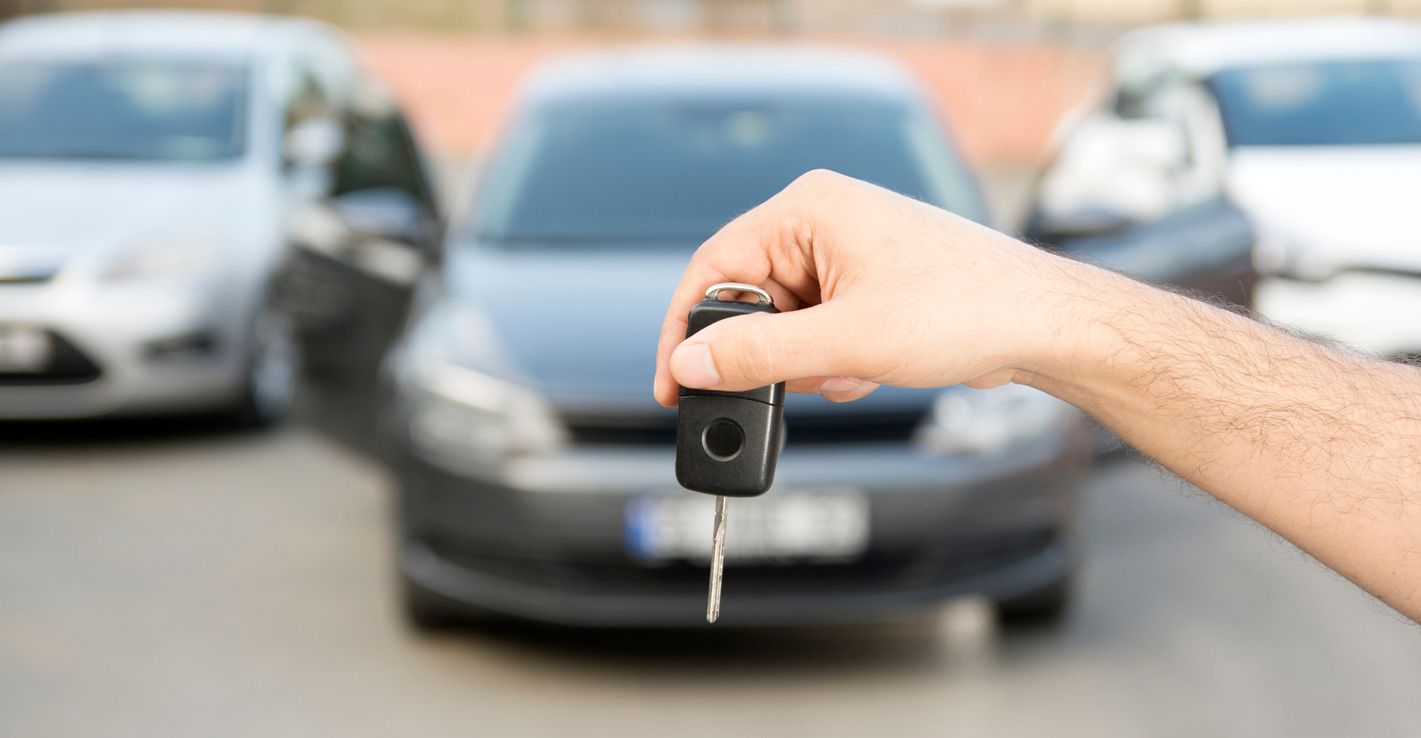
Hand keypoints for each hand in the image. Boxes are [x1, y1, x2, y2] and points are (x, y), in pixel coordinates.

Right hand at [653, 169, 1075, 406]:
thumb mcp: (847, 342)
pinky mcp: (869, 283)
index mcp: (809, 208)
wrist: (1044, 325)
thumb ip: (759, 355)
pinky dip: (835, 360)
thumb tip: (690, 361)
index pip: (715, 265)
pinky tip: (872, 369)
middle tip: (801, 381)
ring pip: (786, 322)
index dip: (687, 328)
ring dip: (809, 363)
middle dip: (771, 354)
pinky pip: (820, 328)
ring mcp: (848, 252)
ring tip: (855, 371)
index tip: (673, 381)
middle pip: (750, 298)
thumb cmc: (967, 308)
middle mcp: (823, 221)